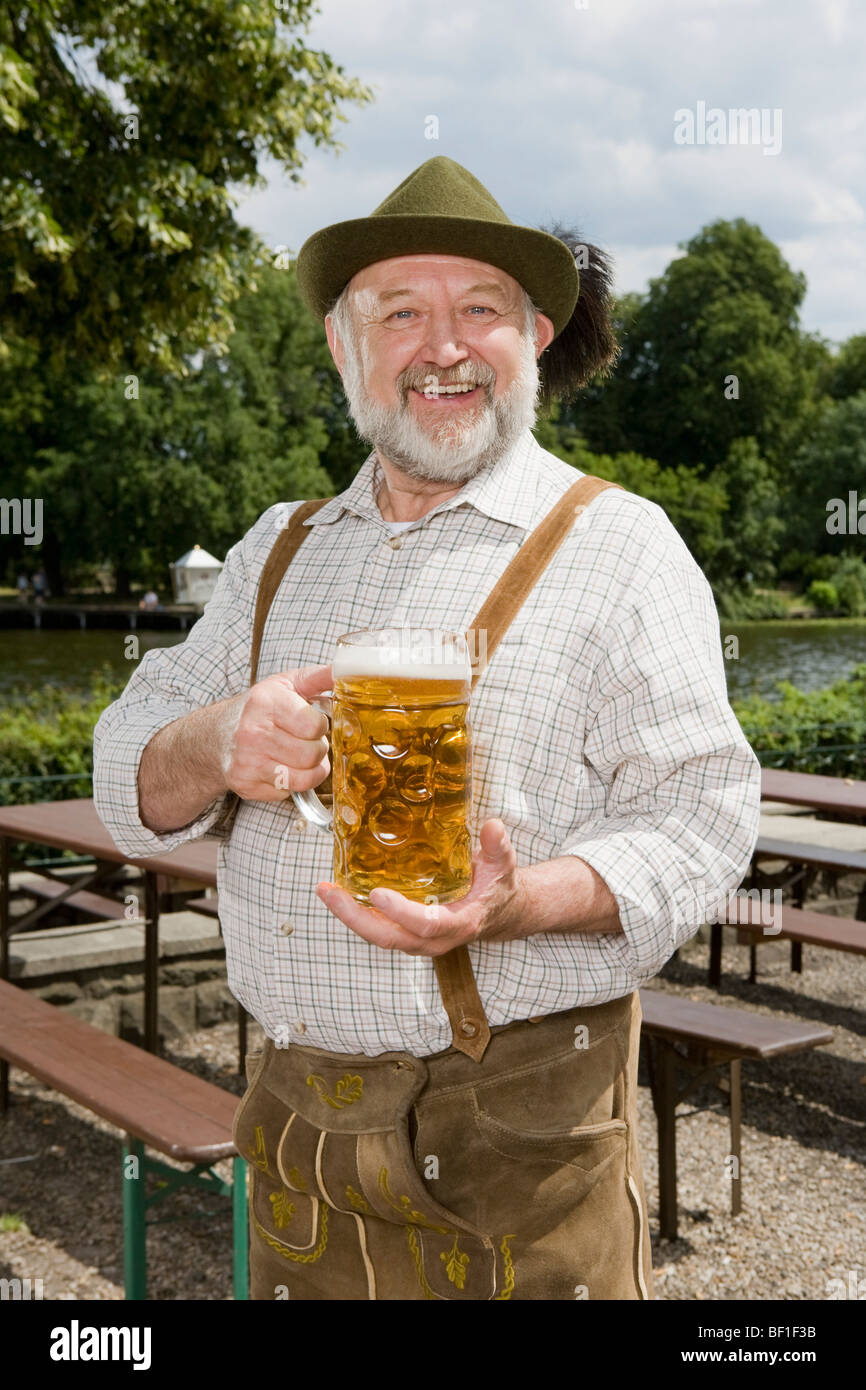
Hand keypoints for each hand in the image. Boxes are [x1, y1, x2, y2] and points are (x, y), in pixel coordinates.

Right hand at [221, 663, 332, 802]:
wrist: (217, 735)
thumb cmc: (258, 708)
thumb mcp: (285, 684)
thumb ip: (318, 677)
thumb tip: (346, 669)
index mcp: (266, 703)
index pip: (315, 725)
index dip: (320, 726)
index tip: (312, 723)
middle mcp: (253, 733)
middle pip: (312, 755)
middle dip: (317, 749)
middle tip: (306, 741)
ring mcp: (247, 762)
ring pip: (304, 778)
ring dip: (310, 769)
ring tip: (300, 756)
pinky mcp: (246, 785)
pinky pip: (288, 792)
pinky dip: (291, 783)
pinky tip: (281, 767)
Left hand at [315, 818, 522, 956]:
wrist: (497, 910)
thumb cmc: (497, 888)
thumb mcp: (504, 865)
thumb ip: (499, 846)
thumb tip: (493, 826)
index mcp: (459, 923)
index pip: (426, 924)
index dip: (401, 912)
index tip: (377, 894)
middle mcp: (433, 938)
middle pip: (388, 937)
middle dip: (355, 917)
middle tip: (330, 893)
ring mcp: (416, 938)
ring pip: (377, 934)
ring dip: (348, 915)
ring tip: (325, 890)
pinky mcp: (405, 930)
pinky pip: (376, 926)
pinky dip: (355, 911)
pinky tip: (337, 890)